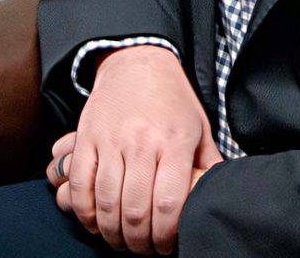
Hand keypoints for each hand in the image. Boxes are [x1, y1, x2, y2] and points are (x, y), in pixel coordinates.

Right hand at [46, 45, 221, 254]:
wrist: (138, 62)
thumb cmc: (173, 99)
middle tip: (141, 249)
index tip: (164, 246)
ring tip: (120, 240)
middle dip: (137, 241)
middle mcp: (143, 142)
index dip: (164, 235)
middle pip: (134, 210)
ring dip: (111, 232)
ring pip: (106, 202)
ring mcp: (112, 140)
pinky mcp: (87, 137)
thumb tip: (219, 194)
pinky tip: (95, 221)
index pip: (167, 203)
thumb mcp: (198, 126)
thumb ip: (207, 163)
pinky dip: (85, 211)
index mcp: (174, 141)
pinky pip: (80, 184)